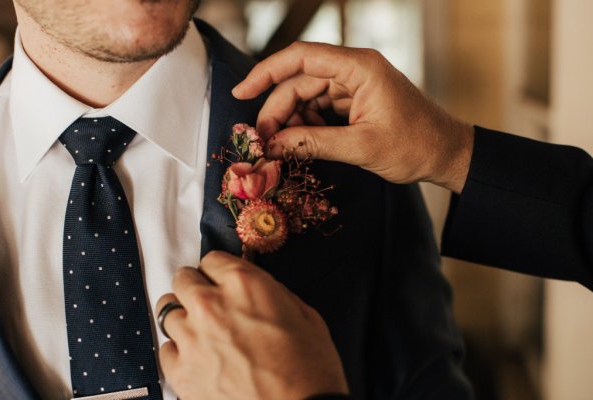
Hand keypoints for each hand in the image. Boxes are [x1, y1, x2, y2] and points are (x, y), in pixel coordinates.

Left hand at [156, 251, 348, 399]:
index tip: (223, 281)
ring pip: (167, 311)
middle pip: (183, 279)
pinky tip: (199, 358)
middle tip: (211, 302)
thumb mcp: (303, 315)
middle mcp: (210, 305)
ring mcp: (191, 339)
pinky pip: (166, 350)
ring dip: (184, 317)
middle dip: (196, 287)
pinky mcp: (181, 373)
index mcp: (244, 284)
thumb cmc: (310, 368)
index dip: (219, 271)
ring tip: (203, 331)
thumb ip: (271, 293)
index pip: (211, 259)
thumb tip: (257, 288)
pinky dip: (179, 351)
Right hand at [233, 42, 474, 192]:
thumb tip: (273, 146)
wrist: (446, 154)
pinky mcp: (354, 101)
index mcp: (360, 67)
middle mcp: (354, 69)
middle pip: (299, 80)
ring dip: (291, 121)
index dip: (266, 73)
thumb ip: (314, 144)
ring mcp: (353, 85)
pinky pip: (319, 108)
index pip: (301, 58)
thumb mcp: (362, 148)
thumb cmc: (416, 146)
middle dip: (277, 110)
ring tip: (282, 148)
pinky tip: (301, 145)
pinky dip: (306, 126)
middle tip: (263, 142)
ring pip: (306, 96)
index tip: (241, 92)